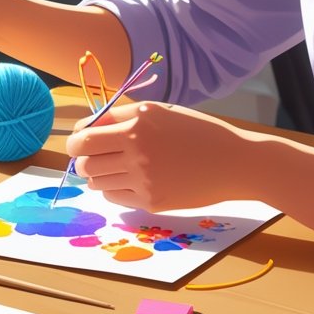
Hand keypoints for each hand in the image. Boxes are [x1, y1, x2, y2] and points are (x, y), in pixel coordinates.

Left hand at [66, 102, 248, 211]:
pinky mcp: (152, 202)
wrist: (236, 163)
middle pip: (85, 163)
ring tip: (114, 167)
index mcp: (137, 127)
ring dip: (98, 174)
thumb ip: (119, 116)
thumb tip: (84, 127)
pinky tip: (129, 180)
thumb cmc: (196, 131)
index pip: (83, 139)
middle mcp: (137, 154)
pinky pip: (114, 196)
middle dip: (83, 159)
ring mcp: (144, 181)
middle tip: (94, 156)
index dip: (76, 141)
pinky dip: (113, 188)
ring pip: (96, 182)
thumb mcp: (159, 112)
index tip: (82, 140)